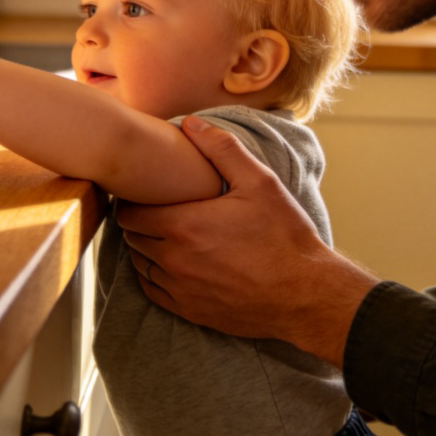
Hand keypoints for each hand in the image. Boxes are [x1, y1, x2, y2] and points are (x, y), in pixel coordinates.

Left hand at [117, 116, 378, 365]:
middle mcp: (174, 260)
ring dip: (145, 247)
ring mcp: (180, 290)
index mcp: (184, 225)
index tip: (144, 190)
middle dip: (138, 220)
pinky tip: (171, 261)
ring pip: (140, 265)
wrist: (305, 294)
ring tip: (163, 232)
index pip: (129, 213)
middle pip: (132, 237)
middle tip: (154, 207)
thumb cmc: (283, 235)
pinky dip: (154, 274)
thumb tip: (189, 124)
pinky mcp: (190, 311)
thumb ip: (222, 148)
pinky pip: (153, 291)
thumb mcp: (259, 182)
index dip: (131, 199)